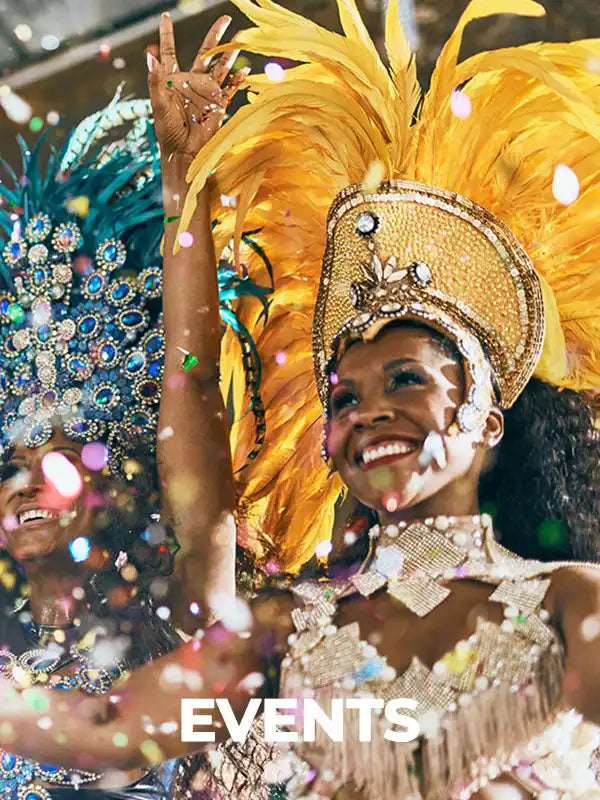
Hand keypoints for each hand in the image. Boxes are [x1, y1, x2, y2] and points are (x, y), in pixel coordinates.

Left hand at [148, 13, 248, 161]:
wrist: (184, 153)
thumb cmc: (168, 133)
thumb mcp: (159, 106)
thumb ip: (156, 81)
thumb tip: (150, 57)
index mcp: (173, 80)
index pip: (170, 52)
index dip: (168, 34)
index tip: (166, 16)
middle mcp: (191, 82)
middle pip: (205, 53)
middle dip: (215, 36)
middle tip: (225, 19)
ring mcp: (207, 93)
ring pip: (221, 67)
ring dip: (231, 53)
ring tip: (241, 37)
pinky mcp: (219, 106)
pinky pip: (231, 90)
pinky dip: (238, 80)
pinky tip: (245, 70)